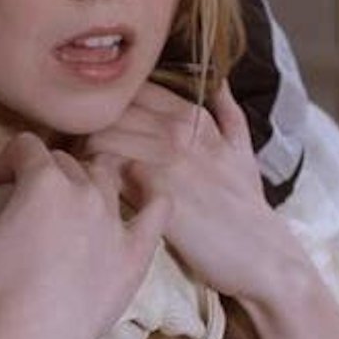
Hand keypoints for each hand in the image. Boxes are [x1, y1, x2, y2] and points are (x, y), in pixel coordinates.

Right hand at [0, 132, 169, 338]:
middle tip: (21, 201)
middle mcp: (83, 190)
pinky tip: (141, 178)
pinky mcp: (135, 249)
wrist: (35, 338)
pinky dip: (151, 187)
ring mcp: (114, 219)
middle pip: (62, 161)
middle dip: (38, 172)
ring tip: (68, 197)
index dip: (4, 161)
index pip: (25, 147)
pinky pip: (158, 207)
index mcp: (42, 182)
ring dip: (82, 177)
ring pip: (102, 176)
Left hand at [85, 82, 307, 301]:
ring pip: (100, 135)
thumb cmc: (244, 207)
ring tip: (82, 172)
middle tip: (76, 152)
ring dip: (84, 152)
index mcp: (194, 115)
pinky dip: (92, 177)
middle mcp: (179, 129)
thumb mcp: (243, 152)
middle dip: (87, 128)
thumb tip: (222, 82)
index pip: (130, 90)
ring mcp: (166, 156)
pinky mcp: (154, 188)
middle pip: (108, 110)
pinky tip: (92, 193)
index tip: (97, 129)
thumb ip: (228, 115)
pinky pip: (104, 168)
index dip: (108, 108)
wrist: (261, 256)